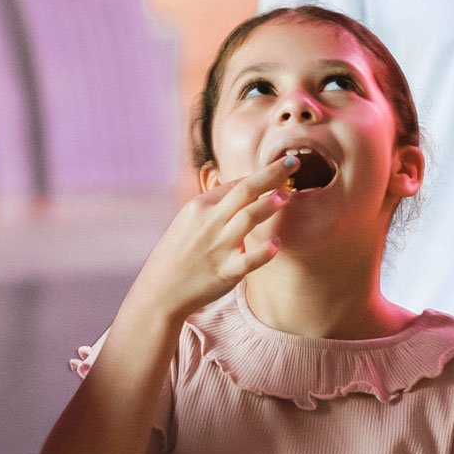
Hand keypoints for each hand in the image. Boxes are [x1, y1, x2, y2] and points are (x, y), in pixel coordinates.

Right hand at [123, 171, 287, 326]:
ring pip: (247, 218)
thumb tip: (239, 191)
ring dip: (269, 205)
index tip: (281, 170)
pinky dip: (262, 252)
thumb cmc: (177, 254)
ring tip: (288, 195)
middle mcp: (210, 222)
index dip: (261, 176)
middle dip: (271, 174)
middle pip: (245, 191)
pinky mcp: (225, 272)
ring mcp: (218, 247)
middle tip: (293, 162)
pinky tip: (277, 244)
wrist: (160, 290)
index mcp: (200, 207)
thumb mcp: (188, 221)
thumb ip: (214, 207)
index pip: (236, 185)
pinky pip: (247, 260)